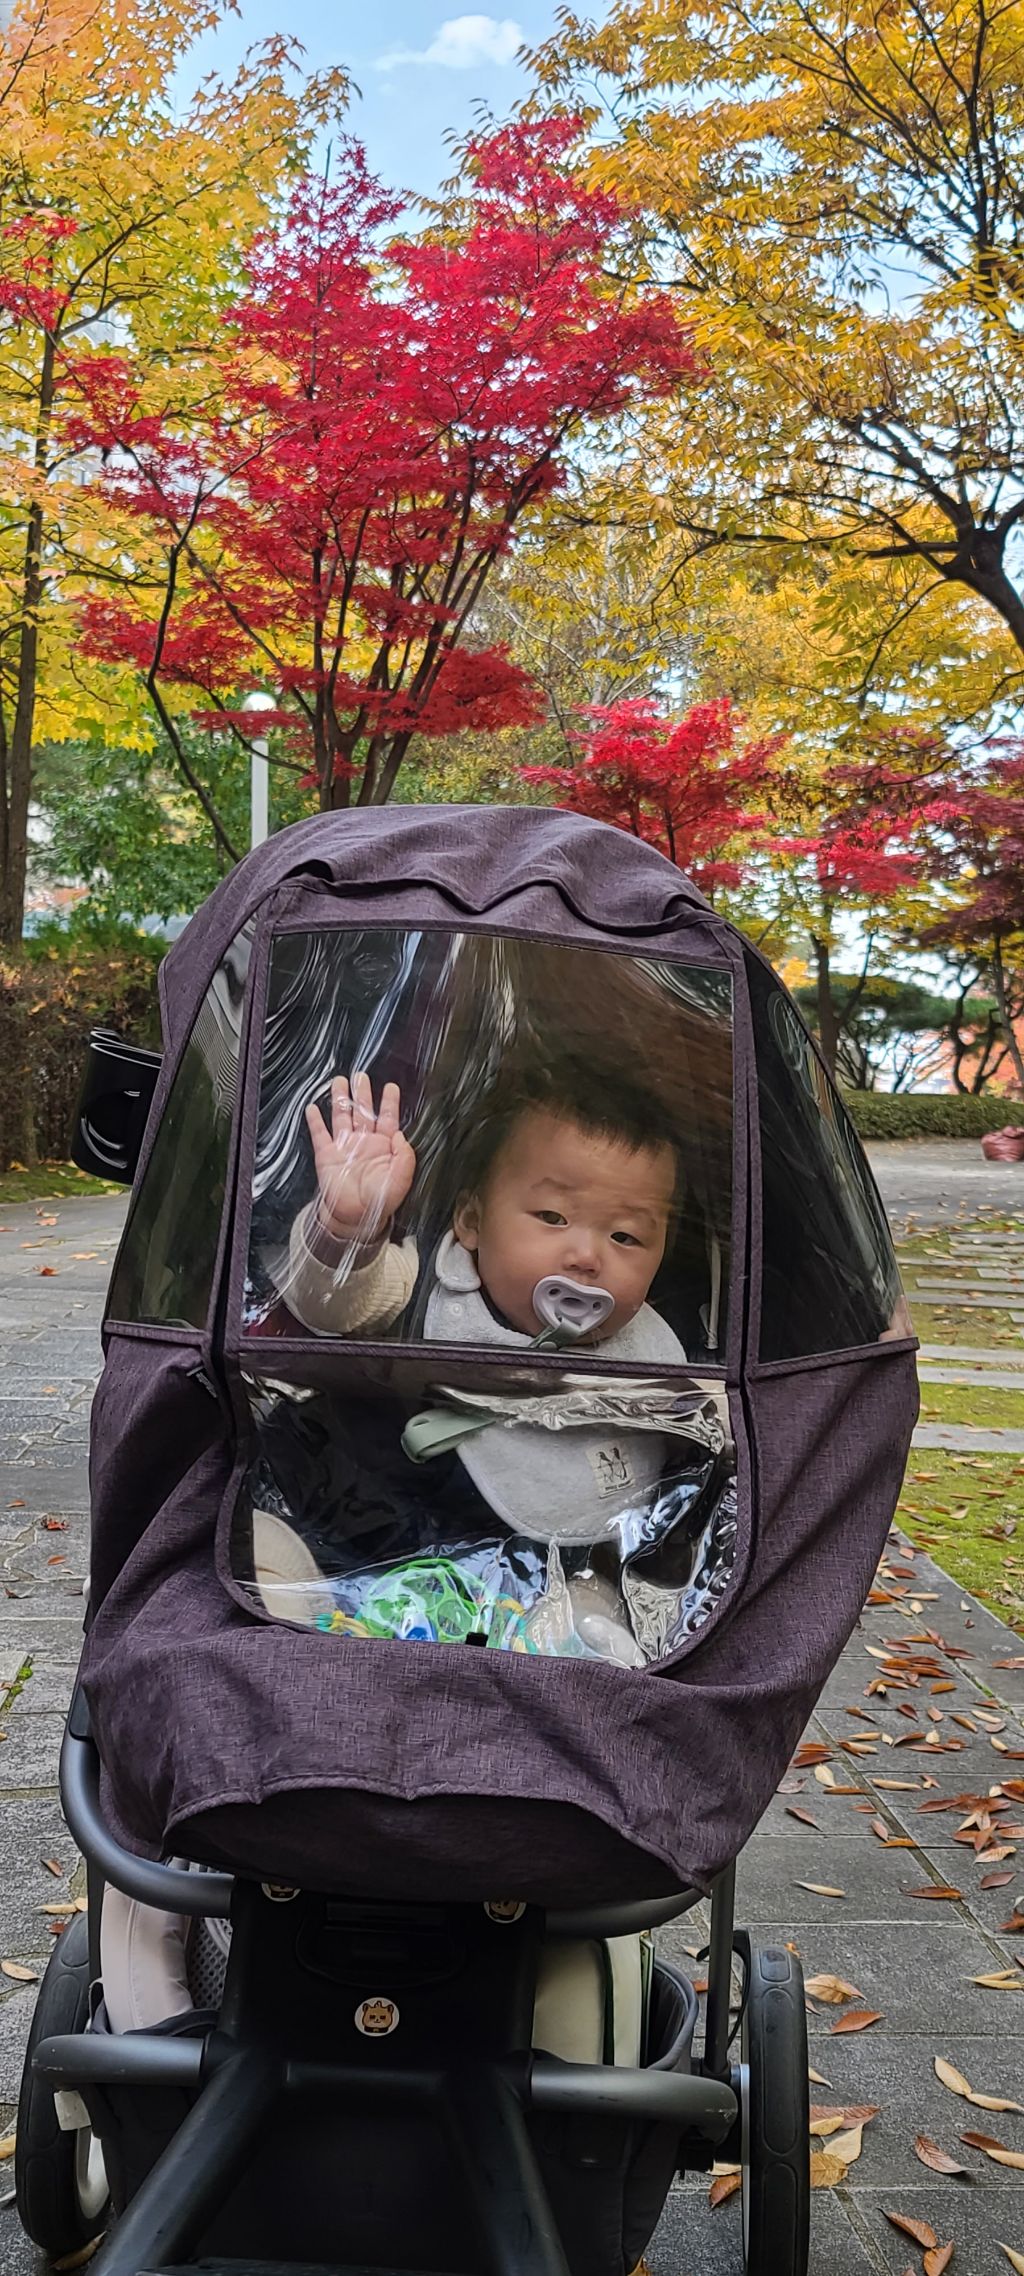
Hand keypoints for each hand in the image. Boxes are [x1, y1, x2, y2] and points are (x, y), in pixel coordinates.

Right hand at [305, 1072, 415, 1244]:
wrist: (355, 1218)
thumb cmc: (380, 1201)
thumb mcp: (401, 1181)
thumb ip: (405, 1158)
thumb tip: (399, 1135)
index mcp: (383, 1146)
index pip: (387, 1118)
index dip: (389, 1102)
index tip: (390, 1087)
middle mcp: (364, 1142)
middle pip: (363, 1111)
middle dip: (362, 1093)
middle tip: (361, 1075)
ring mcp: (344, 1147)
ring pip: (341, 1116)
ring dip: (340, 1099)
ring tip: (339, 1081)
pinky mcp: (326, 1155)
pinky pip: (319, 1134)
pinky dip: (315, 1121)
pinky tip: (312, 1107)